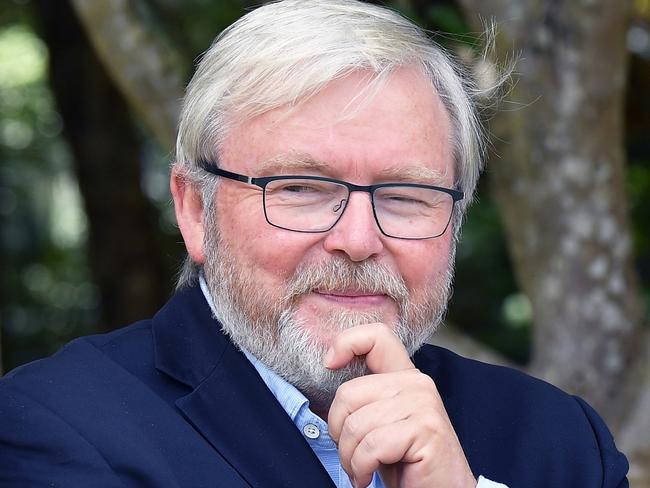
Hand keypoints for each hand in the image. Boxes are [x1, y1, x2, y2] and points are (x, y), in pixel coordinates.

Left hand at [325, 324, 475, 487]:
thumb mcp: (380, 422)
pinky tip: (370, 477)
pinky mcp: (426, 429)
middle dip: (339, 432)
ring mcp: (424, 404)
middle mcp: (417, 384)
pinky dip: (362, 469)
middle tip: (354, 455)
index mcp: (405, 377)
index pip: (377, 336)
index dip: (346, 342)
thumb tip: (329, 365)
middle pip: (348, 394)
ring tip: (364, 469)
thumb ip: (365, 397)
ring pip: (356, 425)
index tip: (329, 363)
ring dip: (350, 458)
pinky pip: (371, 446)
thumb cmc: (405, 464)